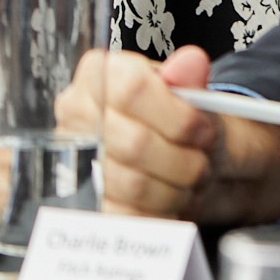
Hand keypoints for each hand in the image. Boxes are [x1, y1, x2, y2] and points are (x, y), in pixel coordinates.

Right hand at [94, 46, 279, 224]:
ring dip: (176, 190)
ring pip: (133, 185)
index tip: (204, 131)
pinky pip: (126, 216)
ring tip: (188, 180)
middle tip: (202, 160)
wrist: (173, 157)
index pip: (131, 91)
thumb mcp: (193, 96)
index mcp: (100, 72)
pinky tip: (171, 201)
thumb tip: (192, 64)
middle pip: (134, 143)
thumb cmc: (179, 122)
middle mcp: (77, 112)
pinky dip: (160, 214)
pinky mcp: (85, 203)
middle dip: (184, 160)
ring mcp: (75, 158)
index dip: (178, 118)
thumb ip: (190, 80)